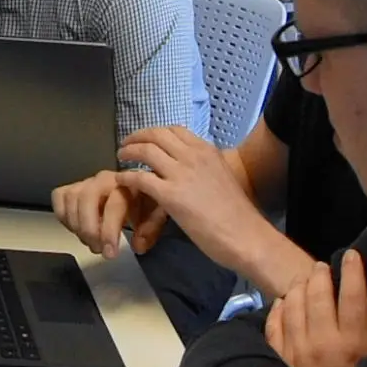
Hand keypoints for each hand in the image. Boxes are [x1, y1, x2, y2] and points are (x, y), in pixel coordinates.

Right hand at [50, 170, 166, 258]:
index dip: (109, 232)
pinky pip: (59, 197)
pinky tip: (75, 227)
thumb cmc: (146, 201)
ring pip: (71, 199)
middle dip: (89, 229)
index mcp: (127, 184)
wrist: (138, 189)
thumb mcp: (156, 213)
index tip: (110, 253)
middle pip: (86, 199)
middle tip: (96, 248)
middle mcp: (104, 180)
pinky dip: (63, 214)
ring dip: (77, 225)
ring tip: (89, 241)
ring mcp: (87, 182)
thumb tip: (138, 246)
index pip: (113, 205)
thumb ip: (150, 229)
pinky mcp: (73, 186)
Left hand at [114, 126, 264, 266]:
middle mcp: (193, 156)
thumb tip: (192, 171)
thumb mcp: (223, 177)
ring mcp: (181, 174)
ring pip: (145, 151)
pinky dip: (126, 176)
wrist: (246, 235)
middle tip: (127, 145)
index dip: (156, 132)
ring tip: (121, 157)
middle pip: (156, 135)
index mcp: (207, 151)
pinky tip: (120, 180)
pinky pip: (140, 178)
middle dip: (137, 137)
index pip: (175, 130)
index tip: (146, 139)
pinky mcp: (170, 195)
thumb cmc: (238, 214)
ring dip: (128, 151)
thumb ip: (205, 168)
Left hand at [266, 250, 366, 366]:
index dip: (353, 272)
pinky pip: (274, 325)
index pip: (353, 298)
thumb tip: (365, 308)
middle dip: (321, 276)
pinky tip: (283, 302)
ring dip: (299, 287)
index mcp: (353, 345)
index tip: (352, 255)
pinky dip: (278, 309)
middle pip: (318, 296)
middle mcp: (323, 343)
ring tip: (304, 278)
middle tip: (323, 267)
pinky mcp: (280, 359)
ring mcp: (297, 350)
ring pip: (293, 305)